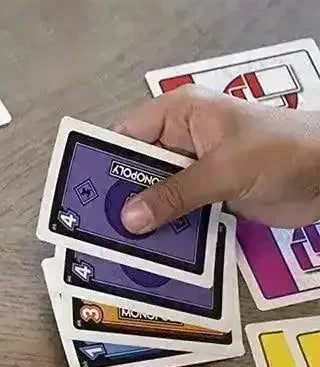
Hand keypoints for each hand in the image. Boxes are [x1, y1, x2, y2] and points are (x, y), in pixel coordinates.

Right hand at [114, 86, 319, 232]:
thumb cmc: (283, 150)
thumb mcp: (224, 170)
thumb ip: (176, 195)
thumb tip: (129, 219)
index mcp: (182, 114)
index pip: (127, 134)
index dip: (103, 161)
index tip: (82, 193)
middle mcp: (183, 140)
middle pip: (137, 169)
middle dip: (121, 197)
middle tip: (95, 228)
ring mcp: (197, 169)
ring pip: (156, 195)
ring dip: (144, 219)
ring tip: (117, 246)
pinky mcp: (211, 196)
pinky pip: (179, 214)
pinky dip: (168, 231)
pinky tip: (150, 252)